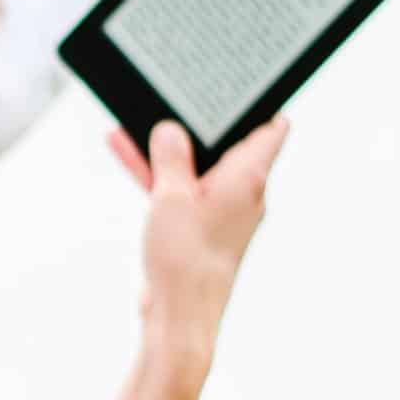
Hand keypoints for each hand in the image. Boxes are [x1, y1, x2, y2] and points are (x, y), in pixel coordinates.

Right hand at [108, 118, 289, 372]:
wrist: (179, 315)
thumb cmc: (186, 258)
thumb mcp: (171, 195)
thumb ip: (171, 156)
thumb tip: (170, 129)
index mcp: (249, 178)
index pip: (271, 127)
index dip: (258, 103)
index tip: (237, 84)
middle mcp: (242, 192)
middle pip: (229, 143)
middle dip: (200, 122)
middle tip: (178, 95)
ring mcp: (220, 211)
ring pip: (196, 166)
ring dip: (170, 149)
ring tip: (139, 122)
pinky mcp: (197, 228)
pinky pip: (179, 189)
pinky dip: (159, 174)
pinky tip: (128, 153)